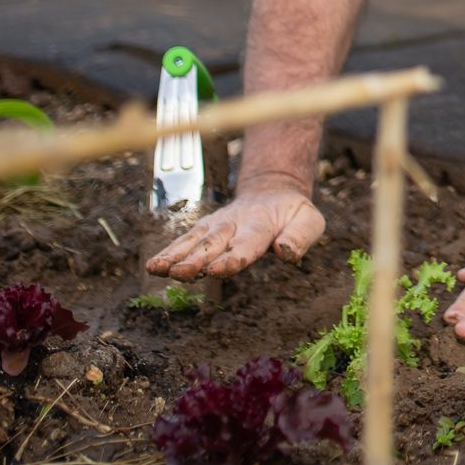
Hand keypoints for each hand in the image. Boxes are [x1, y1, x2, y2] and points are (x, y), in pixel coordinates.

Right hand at [144, 179, 325, 279]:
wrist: (272, 191)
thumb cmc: (292, 213)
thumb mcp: (310, 221)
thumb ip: (300, 237)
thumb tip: (285, 252)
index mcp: (262, 223)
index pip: (247, 242)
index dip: (233, 257)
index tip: (218, 270)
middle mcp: (234, 223)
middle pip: (214, 243)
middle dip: (196, 259)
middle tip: (179, 273)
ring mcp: (217, 225)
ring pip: (195, 240)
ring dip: (176, 255)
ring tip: (157, 269)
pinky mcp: (205, 229)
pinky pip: (185, 239)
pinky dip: (169, 251)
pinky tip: (153, 267)